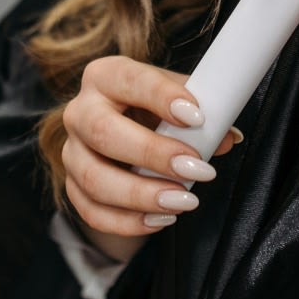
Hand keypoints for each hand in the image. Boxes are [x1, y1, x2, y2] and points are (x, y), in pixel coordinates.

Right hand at [60, 56, 241, 261]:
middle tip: (196, 168)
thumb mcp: (176, 101)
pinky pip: (92, 211)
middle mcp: (80, 111)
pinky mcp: (71, 187)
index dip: (162, 97)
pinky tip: (162, 218)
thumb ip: (201, 113)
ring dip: (142, 194)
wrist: (124, 136)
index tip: (197, 116)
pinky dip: (129, 221)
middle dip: (152, 153)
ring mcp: (71, 152)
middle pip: (103, 131)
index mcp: (106, 76)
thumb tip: (226, 137)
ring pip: (94, 178)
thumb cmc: (154, 111)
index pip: (129, 79)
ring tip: (184, 200)